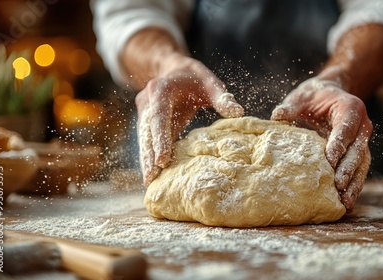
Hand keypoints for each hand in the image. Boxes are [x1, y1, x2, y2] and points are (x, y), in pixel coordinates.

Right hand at [135, 53, 243, 185]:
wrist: (174, 70)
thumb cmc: (195, 78)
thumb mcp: (210, 83)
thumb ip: (222, 98)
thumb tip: (239, 112)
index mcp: (161, 89)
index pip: (159, 116)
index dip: (160, 138)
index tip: (162, 159)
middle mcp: (148, 100)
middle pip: (146, 131)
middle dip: (149, 154)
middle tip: (151, 178)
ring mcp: (145, 111)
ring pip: (143, 137)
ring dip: (146, 159)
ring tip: (149, 181)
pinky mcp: (147, 121)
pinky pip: (147, 140)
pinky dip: (150, 155)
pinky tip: (153, 173)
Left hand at [271, 77, 372, 210]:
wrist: (330, 95)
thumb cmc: (314, 96)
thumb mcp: (301, 97)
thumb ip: (291, 106)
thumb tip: (276, 116)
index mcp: (350, 108)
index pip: (345, 129)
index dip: (338, 144)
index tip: (329, 161)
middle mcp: (362, 126)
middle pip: (357, 150)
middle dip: (348, 169)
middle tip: (338, 185)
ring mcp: (362, 141)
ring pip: (362, 164)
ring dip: (355, 183)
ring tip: (346, 202)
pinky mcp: (359, 153)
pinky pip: (359, 171)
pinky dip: (354, 186)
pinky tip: (347, 203)